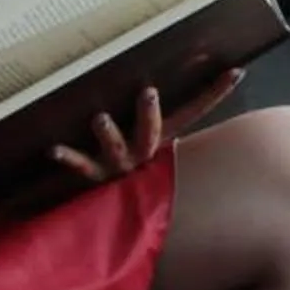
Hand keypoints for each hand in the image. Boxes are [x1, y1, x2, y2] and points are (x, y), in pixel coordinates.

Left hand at [50, 70, 243, 184]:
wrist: (111, 217)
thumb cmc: (131, 165)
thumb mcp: (151, 138)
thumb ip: (163, 112)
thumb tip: (188, 74)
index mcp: (163, 142)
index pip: (193, 112)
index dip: (214, 94)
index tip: (234, 72)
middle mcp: (144, 155)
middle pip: (152, 134)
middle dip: (150, 115)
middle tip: (148, 93)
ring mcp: (119, 167)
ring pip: (117, 150)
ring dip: (109, 134)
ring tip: (100, 118)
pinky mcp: (94, 177)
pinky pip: (81, 167)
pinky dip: (69, 158)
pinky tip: (54, 150)